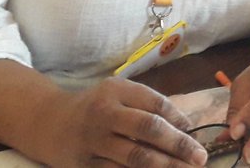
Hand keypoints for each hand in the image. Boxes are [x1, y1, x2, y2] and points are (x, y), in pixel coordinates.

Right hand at [29, 76, 207, 167]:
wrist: (49, 122)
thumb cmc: (94, 106)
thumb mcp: (117, 93)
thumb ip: (146, 104)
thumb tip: (184, 125)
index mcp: (116, 90)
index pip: (155, 104)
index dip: (178, 119)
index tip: (194, 132)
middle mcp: (105, 113)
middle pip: (148, 129)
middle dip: (179, 145)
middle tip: (200, 157)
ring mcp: (94, 141)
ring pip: (135, 157)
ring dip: (164, 166)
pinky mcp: (85, 165)